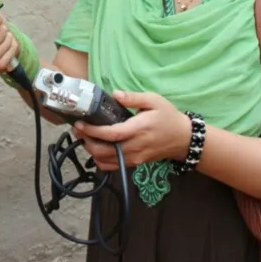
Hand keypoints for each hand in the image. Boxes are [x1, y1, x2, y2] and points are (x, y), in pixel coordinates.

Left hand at [73, 91, 190, 170]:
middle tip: (78, 129)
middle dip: (86, 141)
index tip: (80, 123)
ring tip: (85, 136)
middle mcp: (134, 147)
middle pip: (103, 151)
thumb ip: (133, 97)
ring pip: (105, 161)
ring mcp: (134, 158)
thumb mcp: (154, 100)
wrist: (182, 138)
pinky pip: (111, 166)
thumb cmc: (168, 116)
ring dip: (91, 151)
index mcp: (138, 129)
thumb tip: (115, 94)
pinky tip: (97, 146)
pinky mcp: (134, 164)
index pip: (110, 134)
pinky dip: (100, 159)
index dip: (92, 131)